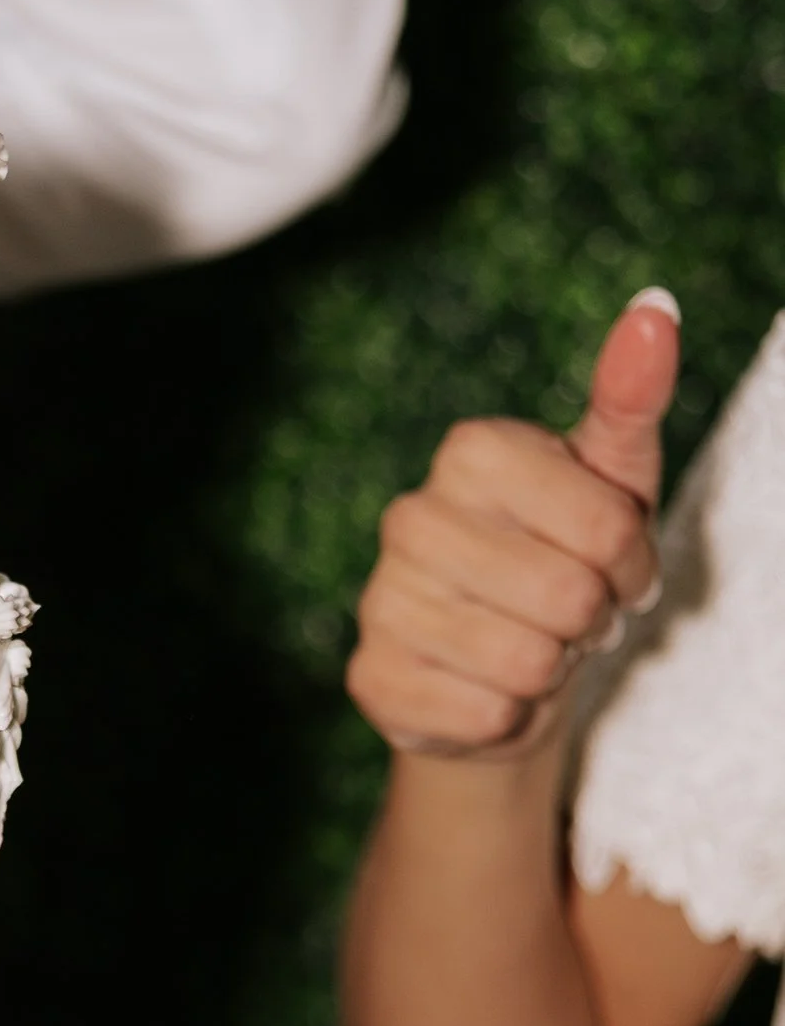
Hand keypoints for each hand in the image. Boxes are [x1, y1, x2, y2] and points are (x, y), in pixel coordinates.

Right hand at [345, 291, 679, 759]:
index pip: (607, 527)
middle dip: (593, 621)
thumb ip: (631, 396)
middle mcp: (410, 517)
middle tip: (577, 617)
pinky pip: (482, 714)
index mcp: (469, 452)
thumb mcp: (612, 476)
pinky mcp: (369, 677)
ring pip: (524, 662)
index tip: (620, 569)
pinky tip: (492, 692)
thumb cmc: (563, 557)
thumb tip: (656, 308)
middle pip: (568, 596)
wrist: (499, 664)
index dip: (634, 564)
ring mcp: (380, 598)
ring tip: (537, 651)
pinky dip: (508, 717)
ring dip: (553, 671)